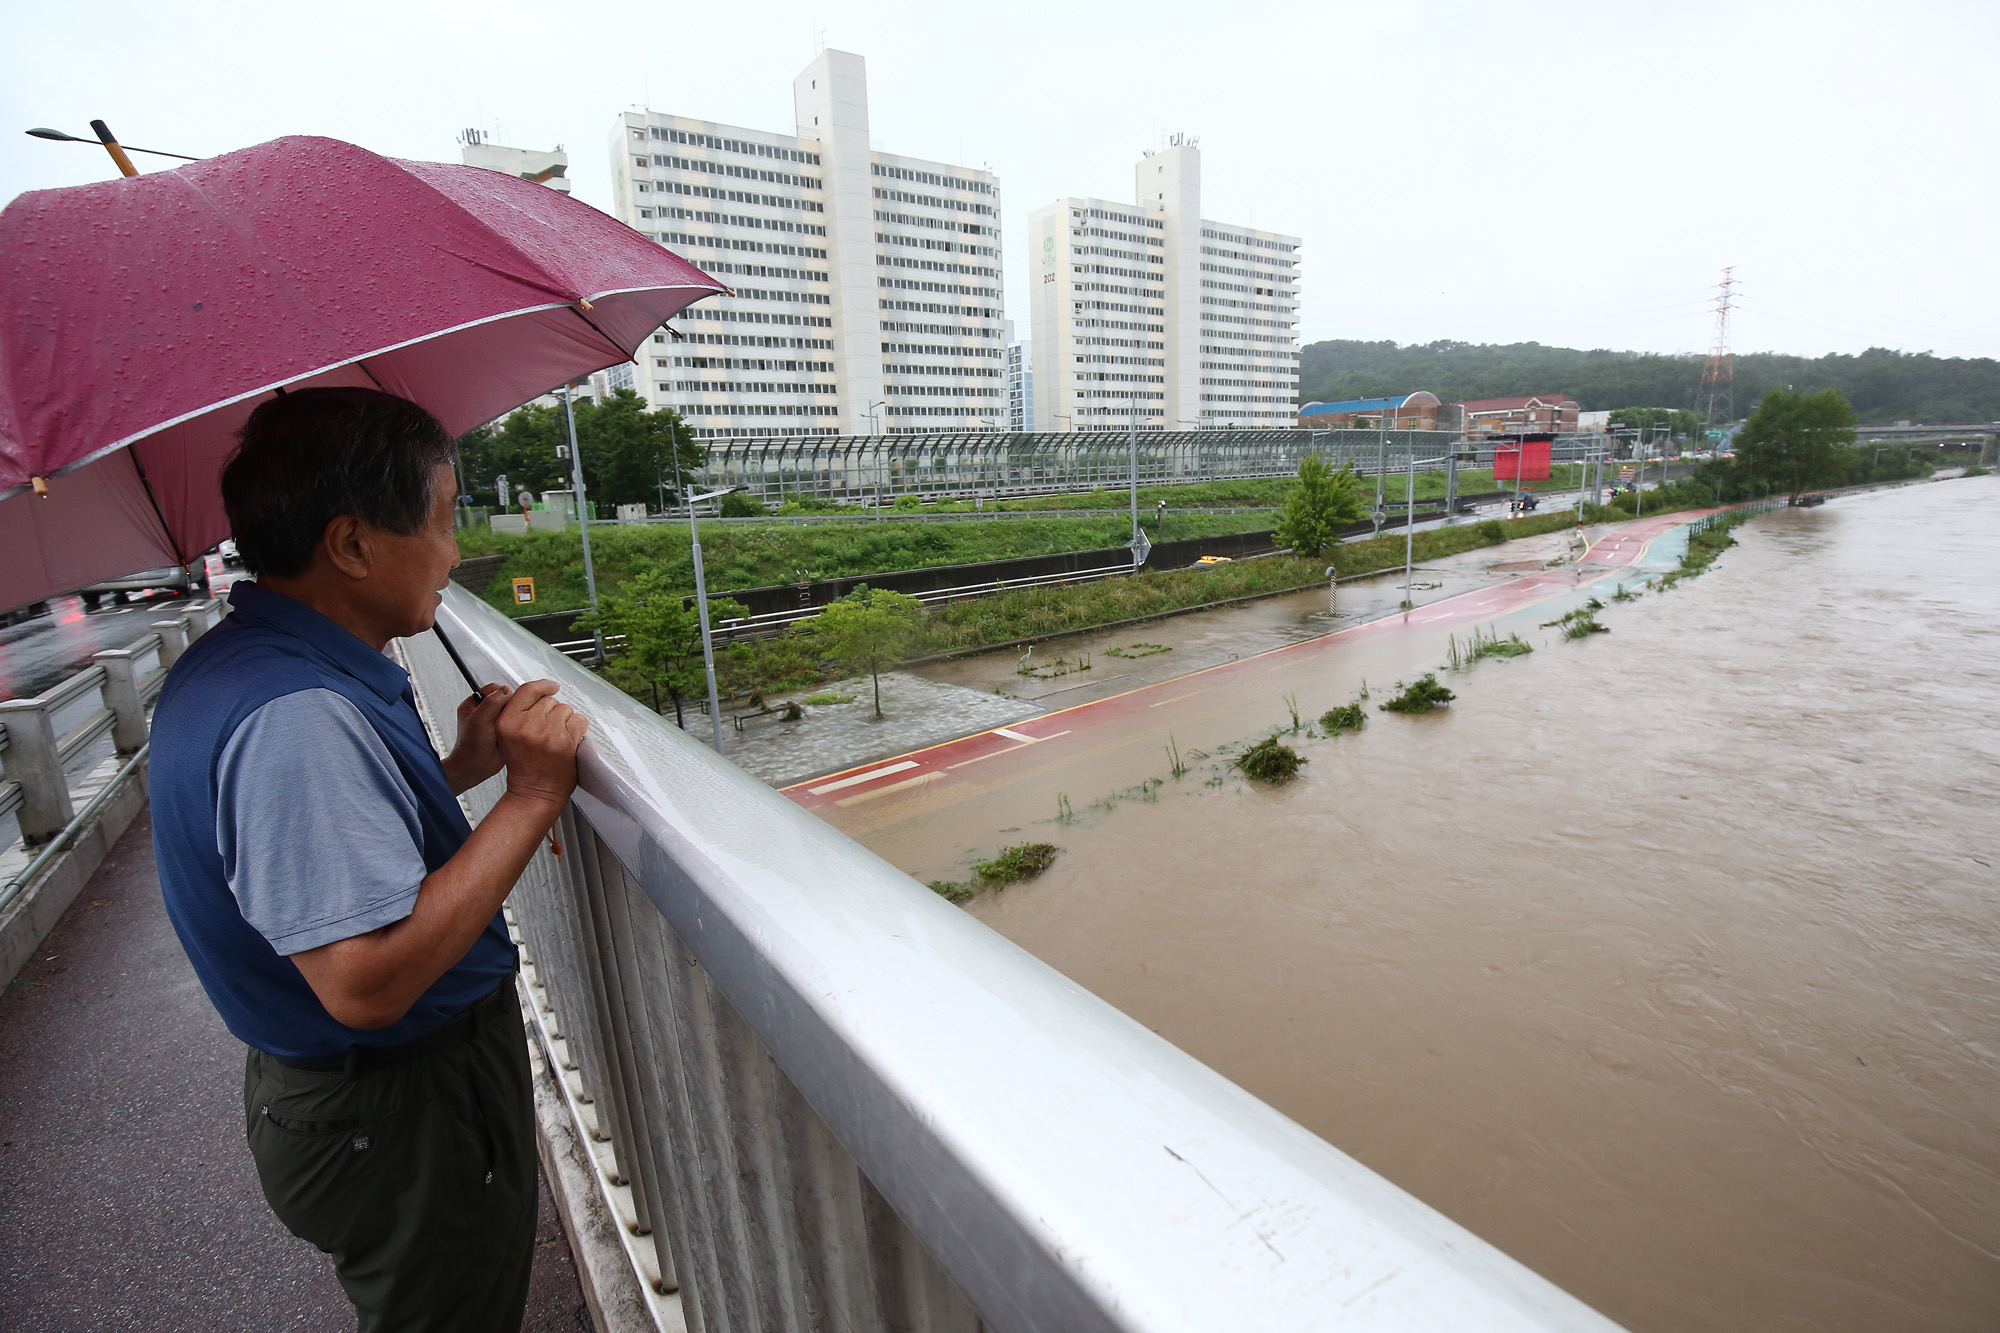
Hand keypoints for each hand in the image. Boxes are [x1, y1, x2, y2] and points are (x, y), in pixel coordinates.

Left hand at [441, 683, 511, 793]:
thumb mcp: (478, 720)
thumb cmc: (470, 747)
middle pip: (506, 698)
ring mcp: (496, 720)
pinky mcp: (506, 730)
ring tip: (512, 725)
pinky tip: (516, 731)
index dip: (503, 693)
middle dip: (511, 705)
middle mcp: (486, 711)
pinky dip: (520, 725)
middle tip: (510, 715)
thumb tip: (506, 690)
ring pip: (513, 709)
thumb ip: (491, 703)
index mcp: (475, 704)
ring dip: (516, 716)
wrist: (476, 767)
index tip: (507, 702)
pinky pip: (517, 721)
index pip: (494, 689)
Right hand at [494, 679, 587, 809]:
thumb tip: (541, 692)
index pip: (528, 690)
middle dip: (551, 713)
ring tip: (555, 739)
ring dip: (564, 721)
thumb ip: (519, 714)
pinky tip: (567, 741)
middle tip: (546, 732)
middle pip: (549, 701)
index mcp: (507, 722)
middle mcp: (527, 725)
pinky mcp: (566, 741)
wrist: (535, 792)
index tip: (551, 687)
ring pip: (565, 709)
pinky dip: (577, 729)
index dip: (543, 686)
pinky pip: (579, 721)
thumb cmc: (523, 766)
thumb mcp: (508, 736)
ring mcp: (548, 732)